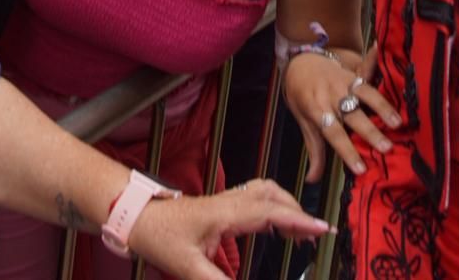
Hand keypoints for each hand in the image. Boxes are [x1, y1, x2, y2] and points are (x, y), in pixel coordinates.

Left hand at [128, 180, 329, 279]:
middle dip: (300, 214)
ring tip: (302, 229)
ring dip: (288, 206)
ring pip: (266, 192)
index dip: (300, 221)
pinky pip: (256, 197)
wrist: (136, 217)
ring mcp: (225, 200)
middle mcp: (229, 202)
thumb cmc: (157, 235)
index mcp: (225, 213)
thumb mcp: (188, 267)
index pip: (272, 212)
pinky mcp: (221, 205)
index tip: (323, 229)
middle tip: (318, 235)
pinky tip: (276, 223)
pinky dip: (274, 206)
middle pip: (275, 198)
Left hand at [284, 47, 400, 181]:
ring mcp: (342, 82)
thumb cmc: (302, 98)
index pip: (332, 133)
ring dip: (382, 108)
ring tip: (397, 123)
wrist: (298, 64)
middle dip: (370, 132)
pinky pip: (367, 71)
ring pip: (364, 94)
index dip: (346, 151)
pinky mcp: (352, 72)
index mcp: (316, 110)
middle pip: (352, 115)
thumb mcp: (304, 123)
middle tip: (387, 148)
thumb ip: (314, 151)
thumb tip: (313, 180)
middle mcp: (330, 96)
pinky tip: (387, 58)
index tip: (361, 168)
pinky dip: (378, 66)